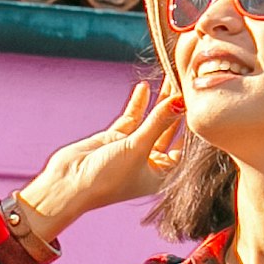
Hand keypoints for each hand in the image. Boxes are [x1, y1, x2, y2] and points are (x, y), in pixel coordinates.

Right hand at [7, 81, 189, 247]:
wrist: (68, 184)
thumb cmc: (107, 178)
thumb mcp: (138, 147)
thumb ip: (158, 123)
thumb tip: (179, 101)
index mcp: (160, 173)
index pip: (181, 145)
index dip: (187, 124)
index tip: (194, 102)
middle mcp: (149, 161)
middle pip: (167, 129)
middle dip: (174, 108)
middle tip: (183, 83)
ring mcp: (132, 148)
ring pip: (150, 120)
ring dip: (159, 102)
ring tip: (168, 79)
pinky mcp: (115, 137)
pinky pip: (132, 118)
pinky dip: (138, 104)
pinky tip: (144, 88)